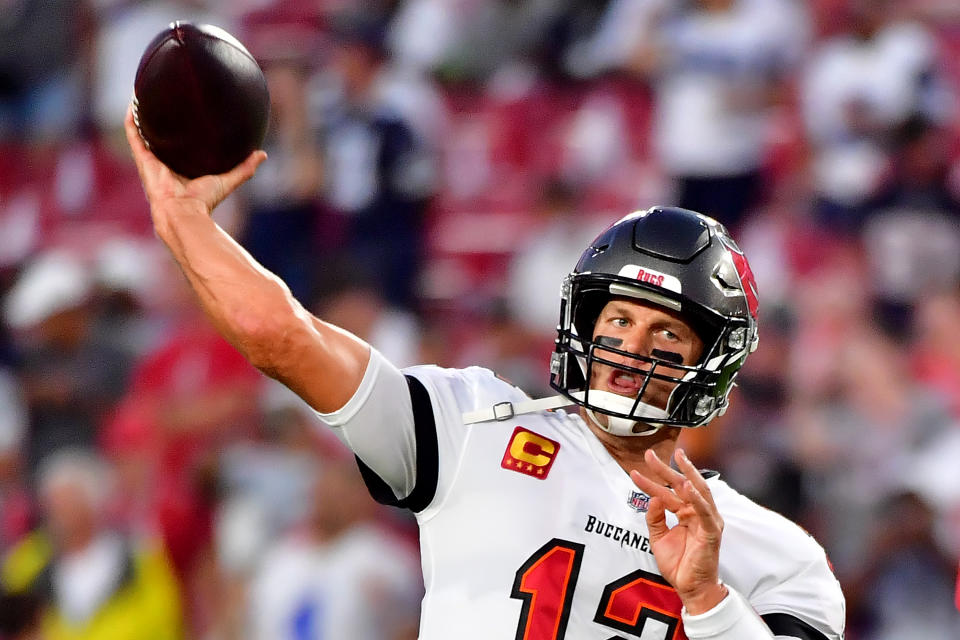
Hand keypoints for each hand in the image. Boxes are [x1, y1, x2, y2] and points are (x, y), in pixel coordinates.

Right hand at [124, 104, 266, 217]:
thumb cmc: (204, 200)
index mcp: (181, 166)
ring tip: (145, 92)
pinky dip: (132, 119)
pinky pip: (133, 134)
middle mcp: (164, 162)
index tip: (187, 111)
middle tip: (165, 95)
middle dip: (160, 118)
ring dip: (143, 114)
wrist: (184, 212)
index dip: (182, 129)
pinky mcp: (142, 159)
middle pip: (160, 135)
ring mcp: (151, 160)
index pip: (180, 145)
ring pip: (143, 131)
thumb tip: (262, 154)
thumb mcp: (227, 180)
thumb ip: (245, 168)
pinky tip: (135, 102)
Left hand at [630, 448, 727, 613]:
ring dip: (686, 474)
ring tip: (676, 459)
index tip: (635, 470)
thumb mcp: (658, 537)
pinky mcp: (711, 530)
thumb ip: (654, 517)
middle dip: (666, 469)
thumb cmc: (679, 564)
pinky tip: (688, 486)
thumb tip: (652, 498)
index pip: (666, 492)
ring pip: (697, 491)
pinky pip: (705, 511)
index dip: (650, 481)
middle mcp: (696, 512)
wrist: (690, 588)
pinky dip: (697, 497)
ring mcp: (706, 520)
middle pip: (681, 485)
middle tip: (650, 454)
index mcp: (685, 513)